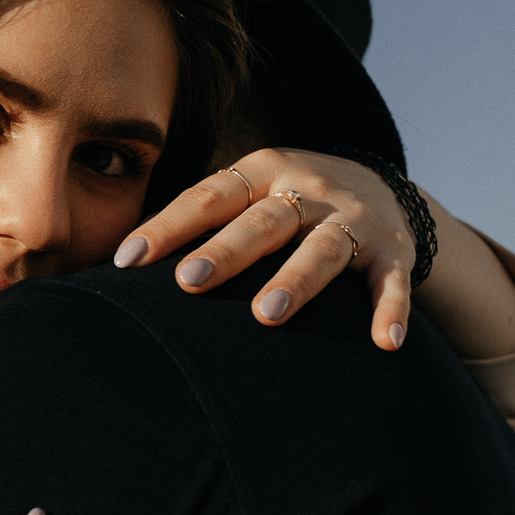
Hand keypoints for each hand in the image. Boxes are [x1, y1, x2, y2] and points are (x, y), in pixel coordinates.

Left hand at [114, 147, 416, 350]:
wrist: (388, 194)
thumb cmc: (290, 205)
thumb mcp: (250, 196)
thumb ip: (201, 222)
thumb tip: (120, 266)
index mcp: (262, 172)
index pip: (207, 196)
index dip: (167, 227)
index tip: (127, 260)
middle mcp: (307, 190)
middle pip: (262, 221)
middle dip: (226, 252)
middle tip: (189, 283)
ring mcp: (352, 219)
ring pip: (321, 250)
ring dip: (296, 281)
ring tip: (268, 315)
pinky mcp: (393, 251)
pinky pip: (391, 282)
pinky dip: (389, 309)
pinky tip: (383, 342)